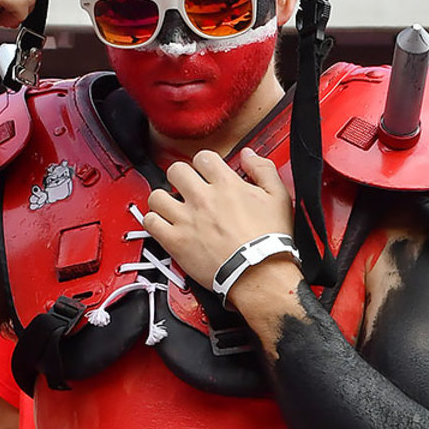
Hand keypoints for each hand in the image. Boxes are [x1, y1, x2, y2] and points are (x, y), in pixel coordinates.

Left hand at [143, 148, 293, 290]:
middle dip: (181, 176)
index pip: (203, 157)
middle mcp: (202, 198)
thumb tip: (249, 155)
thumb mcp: (278, 197)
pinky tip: (164, 224)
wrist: (259, 273)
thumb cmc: (269, 241)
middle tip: (187, 188)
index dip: (203, 163)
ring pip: (157, 195)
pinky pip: (150, 222)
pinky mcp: (175, 241)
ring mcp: (186, 219)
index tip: (206, 173)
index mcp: (226, 185)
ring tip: (172, 206)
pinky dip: (154, 221)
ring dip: (163, 199)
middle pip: (176, 170)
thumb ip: (263, 169)